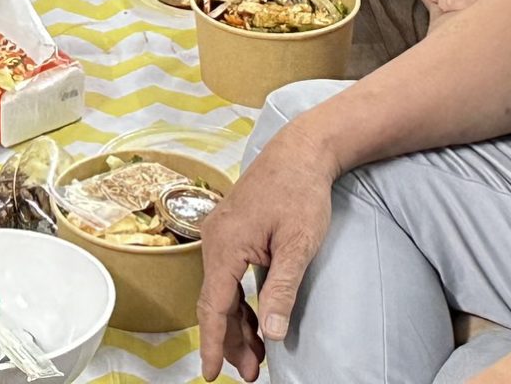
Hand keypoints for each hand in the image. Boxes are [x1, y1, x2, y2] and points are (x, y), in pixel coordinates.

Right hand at [199, 133, 335, 378]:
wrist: (301, 149)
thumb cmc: (301, 192)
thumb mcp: (297, 245)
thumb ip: (281, 290)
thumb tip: (270, 334)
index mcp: (225, 245)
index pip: (213, 306)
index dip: (212, 343)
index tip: (208, 374)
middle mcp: (214, 239)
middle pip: (214, 302)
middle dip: (229, 340)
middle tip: (248, 373)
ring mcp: (220, 232)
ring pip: (221, 289)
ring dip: (236, 322)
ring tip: (254, 356)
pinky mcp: (231, 229)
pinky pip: (228, 274)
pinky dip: (238, 300)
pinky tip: (254, 318)